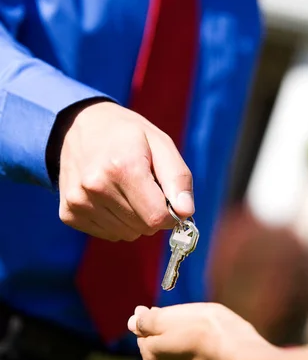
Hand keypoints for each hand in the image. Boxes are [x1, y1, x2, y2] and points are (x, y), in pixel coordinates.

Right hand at [58, 101, 193, 239]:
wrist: (79, 125)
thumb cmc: (127, 135)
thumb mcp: (160, 144)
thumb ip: (178, 178)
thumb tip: (186, 212)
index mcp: (123, 167)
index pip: (157, 217)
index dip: (171, 213)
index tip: (168, 199)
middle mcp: (96, 186)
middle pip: (143, 228)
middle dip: (151, 213)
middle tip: (143, 187)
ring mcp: (78, 201)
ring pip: (126, 234)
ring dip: (133, 218)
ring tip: (124, 189)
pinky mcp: (69, 213)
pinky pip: (108, 234)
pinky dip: (115, 221)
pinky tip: (109, 197)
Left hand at [128, 302, 260, 359]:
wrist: (239, 354)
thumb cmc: (204, 329)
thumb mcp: (171, 316)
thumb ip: (148, 320)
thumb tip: (133, 320)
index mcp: (151, 355)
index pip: (143, 334)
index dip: (152, 320)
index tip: (166, 309)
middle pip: (157, 348)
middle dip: (164, 334)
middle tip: (181, 318)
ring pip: (174, 359)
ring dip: (179, 346)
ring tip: (195, 331)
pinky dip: (194, 357)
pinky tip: (205, 349)